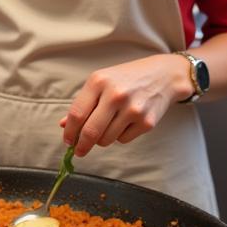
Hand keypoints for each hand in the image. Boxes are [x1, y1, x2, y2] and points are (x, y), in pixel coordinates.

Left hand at [61, 54, 190, 155]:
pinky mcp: (147, 122)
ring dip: (102, 139)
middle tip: (79, 151)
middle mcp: (115, 95)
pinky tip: (125, 122)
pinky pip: (123, 140)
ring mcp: (133, 109)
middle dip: (82, 145)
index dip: (69, 131)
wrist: (163, 75)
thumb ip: (82, 103)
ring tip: (108, 125)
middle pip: (91, 131)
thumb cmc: (126, 78)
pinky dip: (119, 136)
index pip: (77, 114)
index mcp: (98, 81)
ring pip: (106, 139)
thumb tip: (63, 124)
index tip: (68, 141)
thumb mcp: (101, 82)